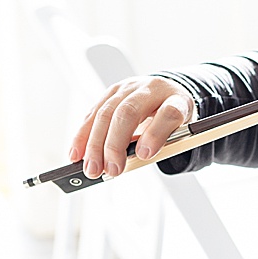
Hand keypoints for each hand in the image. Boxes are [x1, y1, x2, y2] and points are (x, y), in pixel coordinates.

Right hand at [69, 76, 197, 177]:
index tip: (145, 155)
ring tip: (92, 168)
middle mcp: (151, 89)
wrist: (166, 93)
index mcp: (177, 99)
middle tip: (111, 170)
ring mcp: (129, 88)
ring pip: (106, 113)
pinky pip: (93, 114)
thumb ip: (162, 144)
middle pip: (129, 112)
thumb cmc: (172, 119)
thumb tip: (135, 159)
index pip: (169, 112)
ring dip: (95, 144)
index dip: (156, 134)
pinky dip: (83, 136)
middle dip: (116, 144)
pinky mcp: (111, 92)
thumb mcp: (180, 132)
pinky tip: (77, 154)